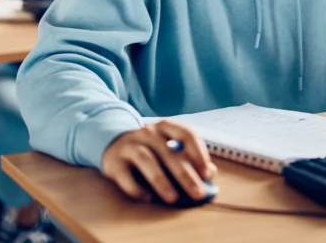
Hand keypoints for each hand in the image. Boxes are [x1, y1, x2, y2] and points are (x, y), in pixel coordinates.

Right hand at [102, 120, 217, 203]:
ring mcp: (130, 145)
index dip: (199, 153)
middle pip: (169, 153)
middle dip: (185, 174)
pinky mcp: (114, 162)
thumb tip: (210, 173)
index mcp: (166, 127)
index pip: (187, 134)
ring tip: (173, 198)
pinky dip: (137, 188)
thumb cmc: (151, 148)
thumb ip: (189, 156)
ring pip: (147, 161)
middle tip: (197, 192)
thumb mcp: (169, 146)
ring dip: (162, 181)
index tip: (207, 173)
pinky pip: (126, 176)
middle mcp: (148, 132)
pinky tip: (148, 198)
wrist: (115, 144)